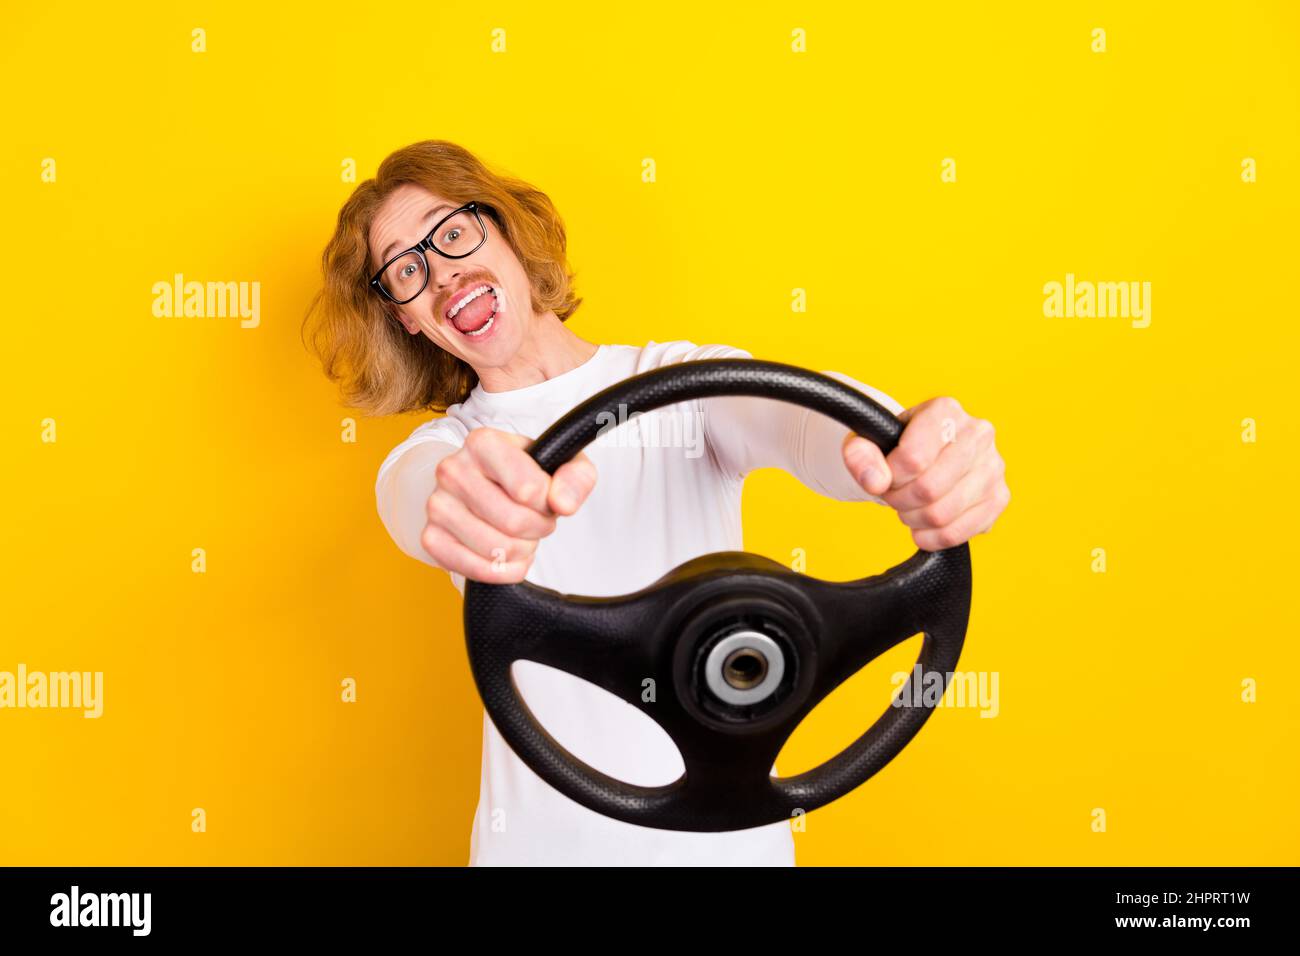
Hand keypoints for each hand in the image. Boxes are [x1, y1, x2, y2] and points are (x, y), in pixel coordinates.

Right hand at [421, 428, 597, 582]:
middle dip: (538, 529)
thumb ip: (576, 478)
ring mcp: (437, 505)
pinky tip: (506, 556)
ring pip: (496, 549)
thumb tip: (562, 504)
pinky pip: (474, 569)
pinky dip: (500, 571)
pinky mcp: (431, 537)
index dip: (548, 504)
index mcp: (483, 443)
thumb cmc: (524, 474)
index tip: (545, 498)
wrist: (486, 485)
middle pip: (514, 523)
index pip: (529, 490)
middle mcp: (452, 470)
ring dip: (521, 550)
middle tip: (536, 520)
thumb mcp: (560, 464)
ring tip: (520, 535)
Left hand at [842, 396, 1008, 551]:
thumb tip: (876, 481)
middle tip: (892, 495)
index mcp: (946, 410)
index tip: (884, 476)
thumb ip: (860, 453)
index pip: (913, 458)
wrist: (926, 454)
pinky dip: (931, 537)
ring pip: (942, 514)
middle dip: (899, 500)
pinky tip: (922, 526)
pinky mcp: (999, 498)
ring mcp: (994, 467)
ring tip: (907, 507)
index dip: (889, 477)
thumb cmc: (897, 445)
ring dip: (912, 519)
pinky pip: (958, 533)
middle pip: (928, 489)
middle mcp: (978, 434)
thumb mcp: (869, 439)